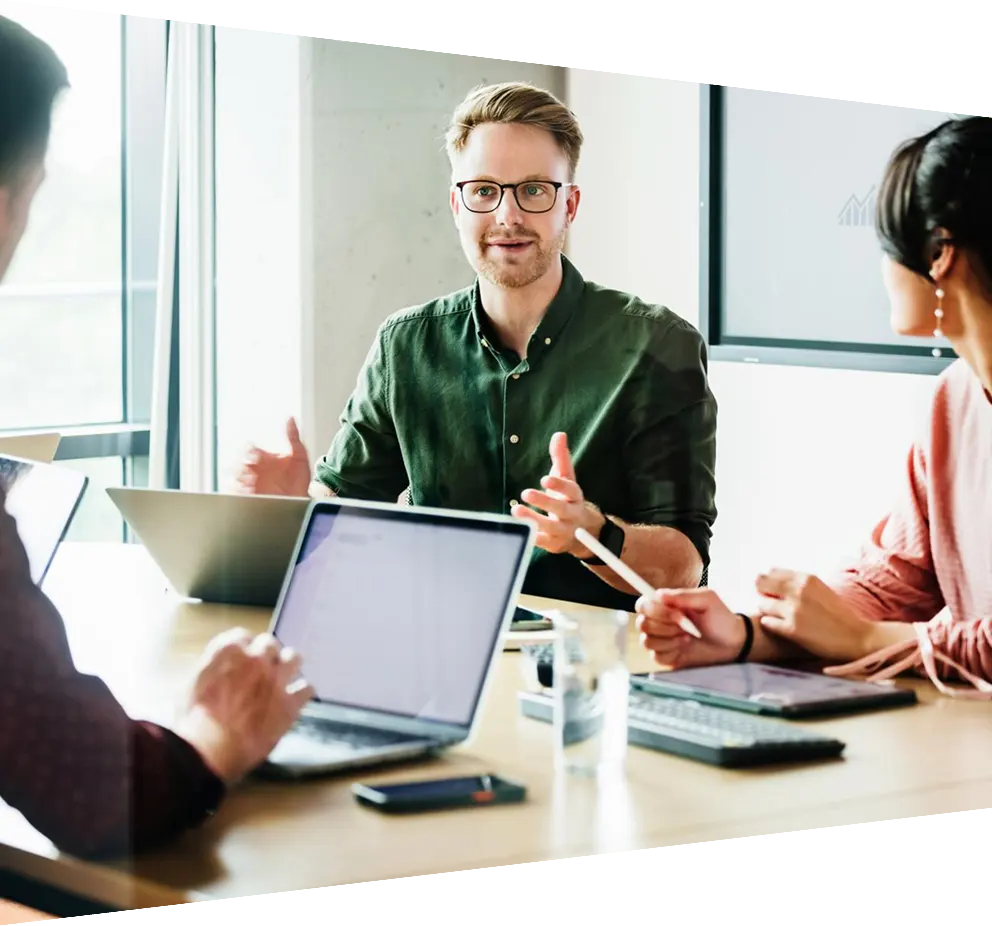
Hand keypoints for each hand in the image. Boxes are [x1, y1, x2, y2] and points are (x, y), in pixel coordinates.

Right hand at [174, 628, 313, 782]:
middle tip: (262, 669)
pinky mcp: (290, 703)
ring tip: (284, 676)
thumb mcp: (192, 684)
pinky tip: (296, 698)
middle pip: (269, 644)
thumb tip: (222, 667)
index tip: (243, 657)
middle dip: (265, 655)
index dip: (243, 648)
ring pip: (294, 658)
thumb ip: (212, 667)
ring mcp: (277, 679)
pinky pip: (307, 689)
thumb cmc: (194, 720)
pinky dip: (301, 692)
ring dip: (288, 665)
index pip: (242, 636)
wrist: (211, 748)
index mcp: (229, 651)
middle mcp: (257, 658)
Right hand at [236, 417, 310, 496]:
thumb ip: (293, 437)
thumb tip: (290, 418)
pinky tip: (248, 490)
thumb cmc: (300, 479)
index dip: (249, 449)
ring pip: (234, 476)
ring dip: (238, 477)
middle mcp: (255, 469)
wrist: (301, 501)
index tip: (256, 454)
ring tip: (250, 480)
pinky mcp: (250, 497)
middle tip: (248, 468)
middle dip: (239, 463)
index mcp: (264, 458)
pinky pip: (235, 492)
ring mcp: (251, 483)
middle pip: (237, 461)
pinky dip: (237, 490)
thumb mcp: (299, 456)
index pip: (249, 448)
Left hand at [511, 432, 600, 554]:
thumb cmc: (568, 498)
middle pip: (560, 508)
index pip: (570, 489)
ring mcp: (564, 531)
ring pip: (550, 527)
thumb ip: (561, 457)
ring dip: (533, 519)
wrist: (583, 531)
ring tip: (516, 511)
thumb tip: (559, 434)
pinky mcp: (554, 544)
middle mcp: (572, 514)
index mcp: (575, 496)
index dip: (559, 485)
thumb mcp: (566, 477)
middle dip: (544, 501)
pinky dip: (531, 537)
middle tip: (525, 492)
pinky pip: (542, 542)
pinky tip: (519, 530)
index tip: (545, 479)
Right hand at [635, 587, 746, 668]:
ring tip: (687, 636)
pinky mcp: (665, 657)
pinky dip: (671, 651)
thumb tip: (659, 594)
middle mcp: (659, 622)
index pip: (642, 604)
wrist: (732, 643)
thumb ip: (683, 595)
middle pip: (642, 623)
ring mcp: (661, 640)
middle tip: (687, 625)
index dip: (654, 609)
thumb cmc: (720, 619)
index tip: (677, 613)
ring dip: (669, 639)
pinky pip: (655, 656)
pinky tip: (684, 647)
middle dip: (666, 626)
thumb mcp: (707, 600)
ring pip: (647, 641)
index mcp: (665, 605)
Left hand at [755, 569, 876, 662]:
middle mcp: (799, 591)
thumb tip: (770, 575)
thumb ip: (799, 583)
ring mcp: (794, 610)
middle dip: (763, 592)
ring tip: (779, 617)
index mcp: (807, 579)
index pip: (772, 572)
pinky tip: (781, 627)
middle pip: (761, 583)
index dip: (769, 582)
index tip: (773, 590)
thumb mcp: (820, 589)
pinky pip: (766, 622)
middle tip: (770, 602)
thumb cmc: (838, 614)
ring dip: (768, 610)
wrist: (857, 637)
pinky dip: (771, 624)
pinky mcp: (791, 629)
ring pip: (762, 604)